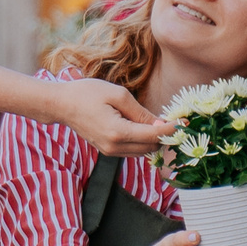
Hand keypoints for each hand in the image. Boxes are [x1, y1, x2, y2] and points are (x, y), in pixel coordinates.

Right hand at [52, 76, 167, 157]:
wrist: (62, 105)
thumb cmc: (87, 93)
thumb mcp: (117, 95)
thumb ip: (140, 112)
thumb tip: (160, 123)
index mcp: (118, 132)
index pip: (153, 136)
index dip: (171, 129)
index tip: (185, 122)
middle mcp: (115, 147)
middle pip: (150, 148)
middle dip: (164, 136)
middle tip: (175, 120)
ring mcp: (110, 152)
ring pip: (143, 152)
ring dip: (154, 140)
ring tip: (161, 123)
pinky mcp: (107, 151)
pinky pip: (132, 150)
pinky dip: (142, 141)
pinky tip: (145, 127)